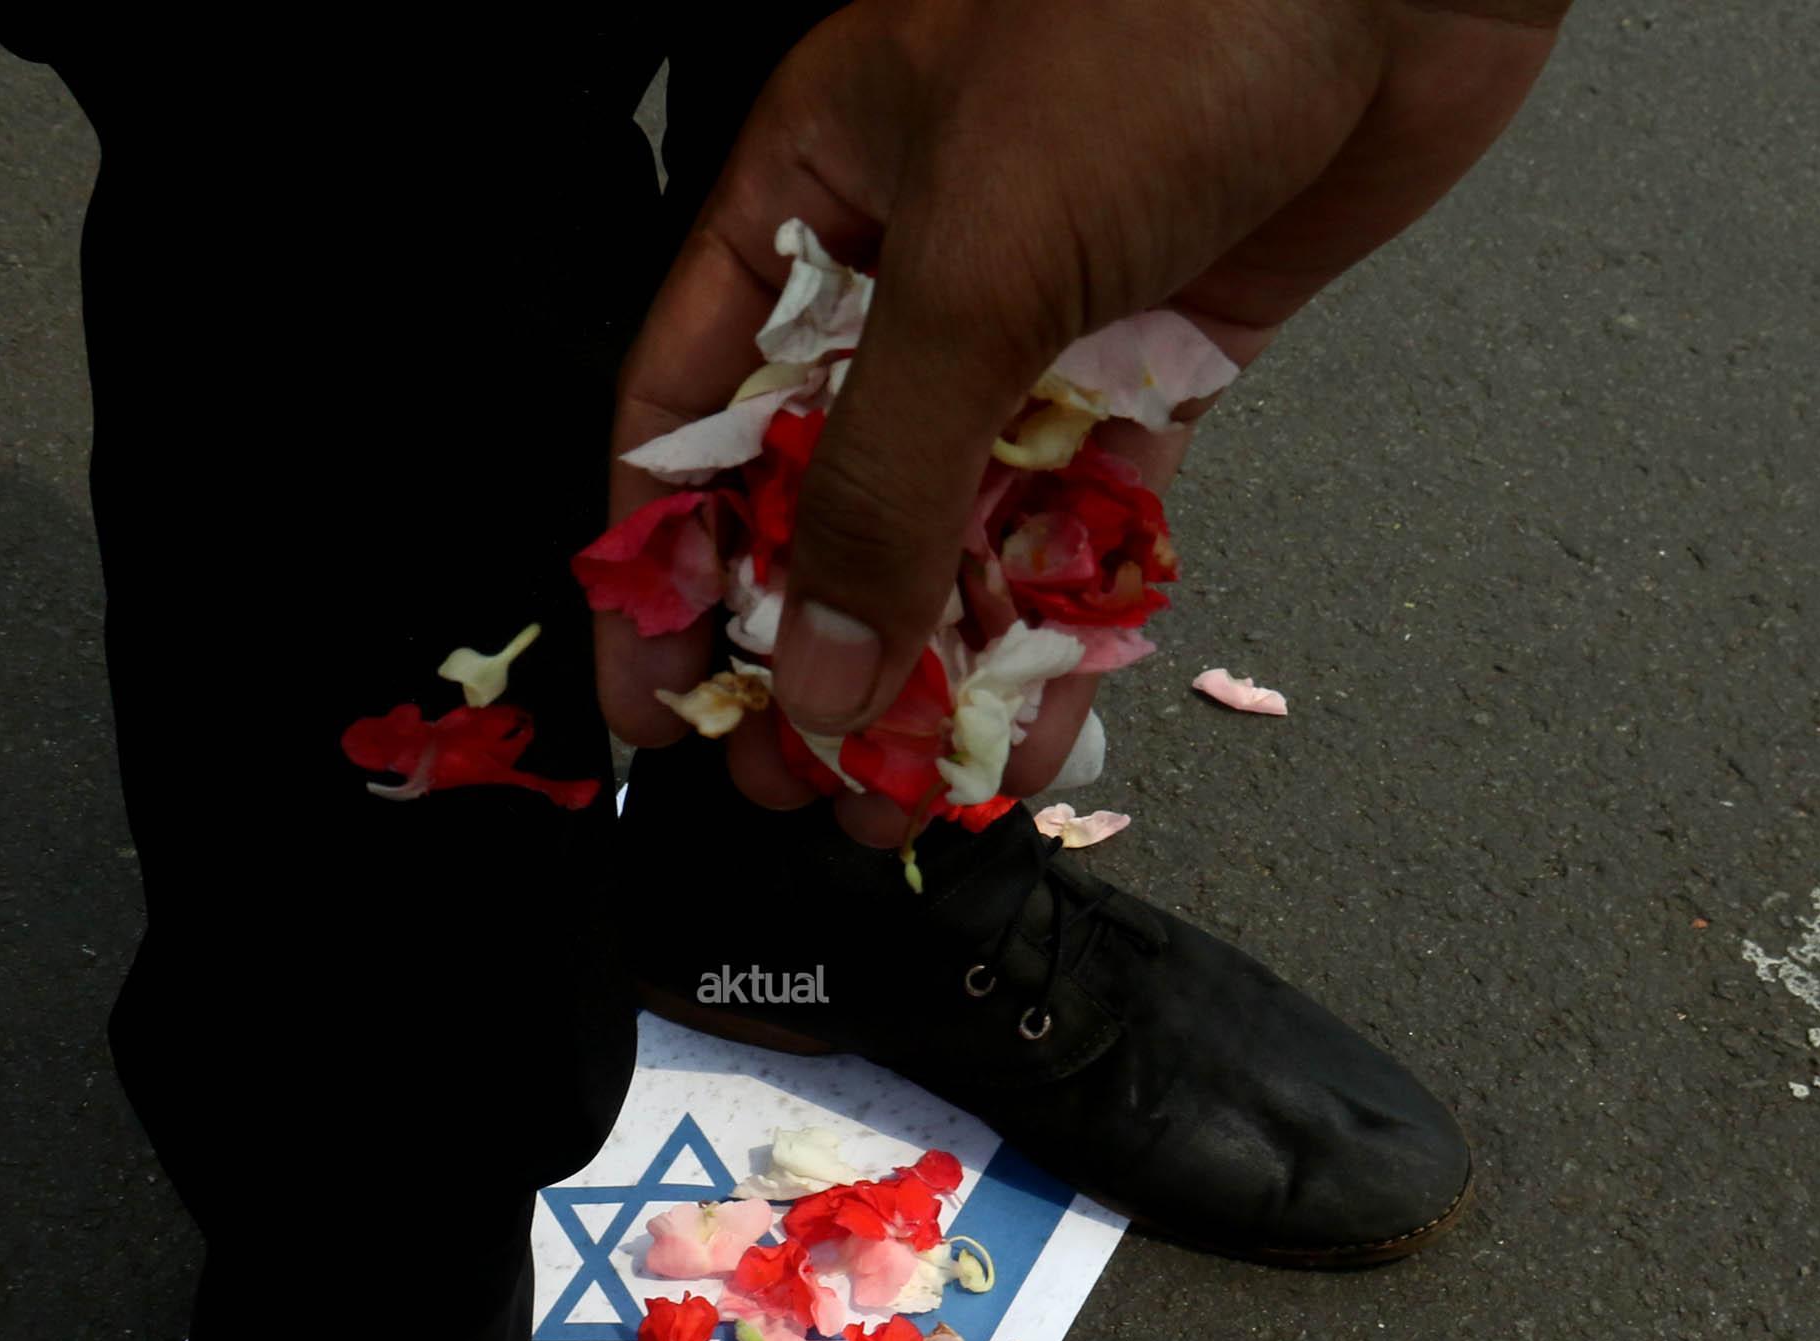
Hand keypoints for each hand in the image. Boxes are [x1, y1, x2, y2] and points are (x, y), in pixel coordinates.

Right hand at [599, 0, 1570, 844]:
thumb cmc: (1157, 27)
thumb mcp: (978, 264)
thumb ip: (885, 482)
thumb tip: (820, 666)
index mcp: (815, 193)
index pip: (693, 407)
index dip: (663, 562)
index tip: (660, 696)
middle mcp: (915, 263)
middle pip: (825, 489)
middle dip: (806, 643)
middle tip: (789, 774)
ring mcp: (1040, 316)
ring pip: (957, 524)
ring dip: (928, 659)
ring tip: (898, 785)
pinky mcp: (1160, 358)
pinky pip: (1082, 520)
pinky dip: (1055, 623)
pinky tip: (1028, 725)